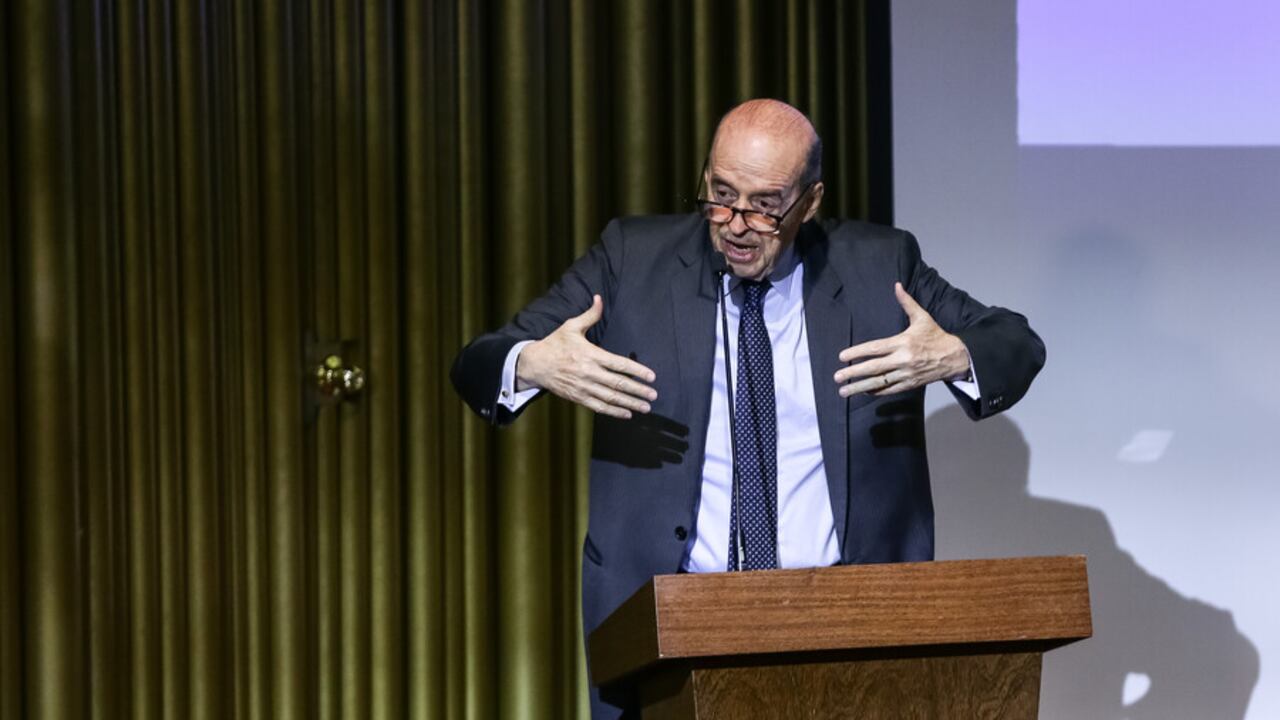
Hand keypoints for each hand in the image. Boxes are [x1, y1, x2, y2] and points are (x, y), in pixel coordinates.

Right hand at [517, 295, 657, 418]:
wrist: (535, 364)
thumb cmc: (555, 343)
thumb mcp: (571, 326)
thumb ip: (590, 315)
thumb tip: (599, 298)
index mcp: (590, 354)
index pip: (619, 364)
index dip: (637, 371)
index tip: (651, 376)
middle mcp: (589, 372)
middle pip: (618, 383)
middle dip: (638, 390)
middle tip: (653, 395)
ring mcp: (583, 387)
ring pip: (610, 397)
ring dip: (630, 403)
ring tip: (646, 407)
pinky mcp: (578, 397)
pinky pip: (599, 406)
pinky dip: (614, 412)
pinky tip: (627, 414)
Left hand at [833, 283, 969, 396]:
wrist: (954, 357)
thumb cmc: (935, 336)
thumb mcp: (922, 317)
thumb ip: (906, 303)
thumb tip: (897, 285)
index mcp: (903, 342)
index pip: (875, 348)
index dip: (857, 352)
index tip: (842, 357)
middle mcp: (903, 359)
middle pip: (874, 368)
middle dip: (854, 372)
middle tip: (837, 377)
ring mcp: (906, 374)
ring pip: (879, 382)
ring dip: (860, 387)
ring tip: (843, 391)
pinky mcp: (910, 384)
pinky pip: (889, 389)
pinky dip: (875, 391)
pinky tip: (863, 392)